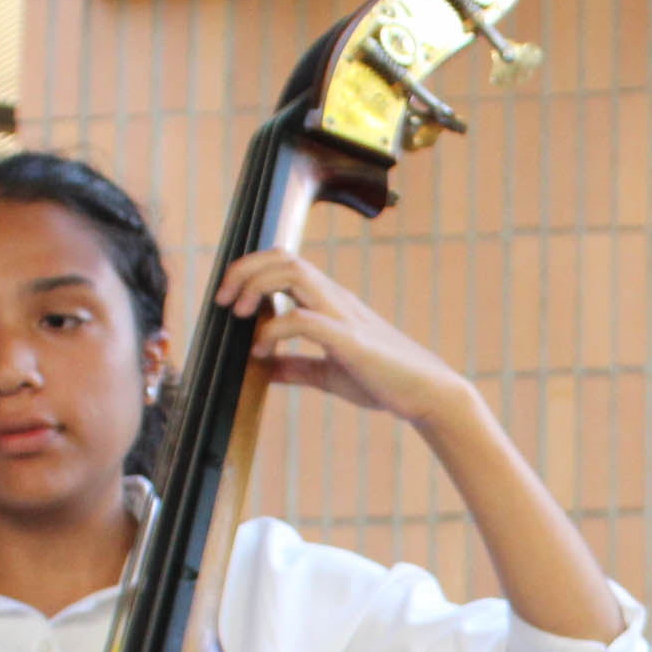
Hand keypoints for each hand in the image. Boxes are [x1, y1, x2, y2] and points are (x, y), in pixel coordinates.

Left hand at [216, 249, 470, 426]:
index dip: (249, 270)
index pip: (285, 263)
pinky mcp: (350, 341)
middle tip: (223, 301)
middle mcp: (335, 299)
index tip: (227, 299)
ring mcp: (343, 315)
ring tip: (237, 314)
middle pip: (284, 257)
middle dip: (244, 270)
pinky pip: (305, 320)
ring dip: (256, 286)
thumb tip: (262, 369)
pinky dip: (274, 330)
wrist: (428, 394)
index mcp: (330, 302)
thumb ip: (296, 367)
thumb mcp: (329, 374)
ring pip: (294, 273)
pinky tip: (262, 352)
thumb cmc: (384, 381)